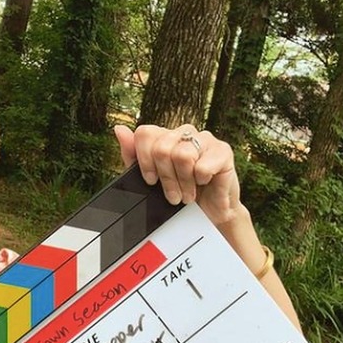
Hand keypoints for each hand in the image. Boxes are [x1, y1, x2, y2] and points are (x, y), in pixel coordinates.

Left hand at [114, 124, 240, 225]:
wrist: (209, 213)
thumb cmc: (178, 194)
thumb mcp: (148, 179)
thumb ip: (132, 155)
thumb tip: (119, 129)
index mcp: (165, 136)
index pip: (145, 133)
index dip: (144, 160)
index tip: (150, 181)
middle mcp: (184, 132)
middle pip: (162, 147)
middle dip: (166, 178)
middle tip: (173, 196)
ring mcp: (205, 138)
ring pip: (182, 155)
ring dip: (184, 183)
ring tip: (188, 194)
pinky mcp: (223, 150)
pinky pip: (203, 165)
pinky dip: (201, 180)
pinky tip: (204, 183)